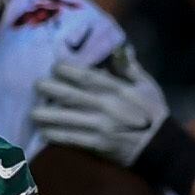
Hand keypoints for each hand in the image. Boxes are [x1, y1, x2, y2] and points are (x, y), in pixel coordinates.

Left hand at [31, 51, 169, 167]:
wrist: (162, 146)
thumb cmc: (154, 112)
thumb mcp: (147, 85)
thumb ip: (129, 68)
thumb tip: (119, 48)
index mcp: (118, 89)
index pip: (88, 76)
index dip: (68, 71)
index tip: (54, 67)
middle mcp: (107, 106)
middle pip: (72, 96)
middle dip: (51, 89)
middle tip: (37, 85)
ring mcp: (102, 126)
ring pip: (68, 118)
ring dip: (47, 115)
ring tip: (33, 112)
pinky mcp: (99, 145)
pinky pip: (73, 139)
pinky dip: (57, 136)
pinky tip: (43, 133)